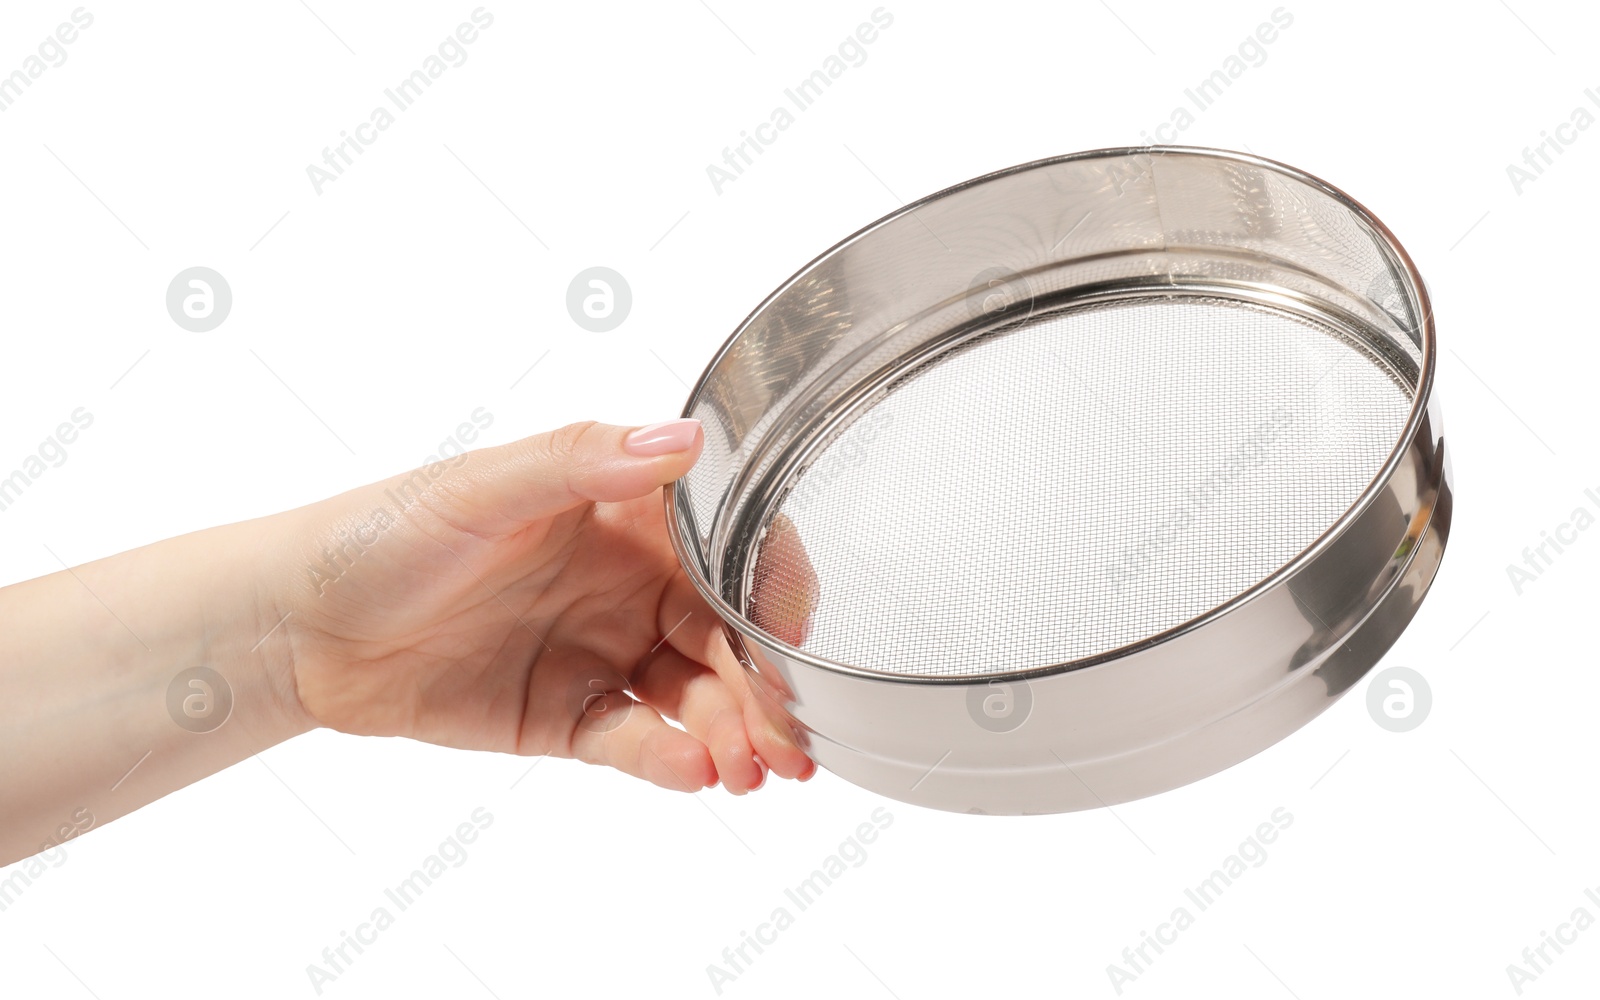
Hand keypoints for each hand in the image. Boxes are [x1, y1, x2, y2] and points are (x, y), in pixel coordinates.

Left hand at [262, 418, 814, 793]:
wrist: (302, 629)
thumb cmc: (385, 533)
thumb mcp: (480, 486)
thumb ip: (581, 461)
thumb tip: (683, 439)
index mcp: (627, 511)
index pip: (731, 540)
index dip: (773, 581)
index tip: (796, 625)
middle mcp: (633, 581)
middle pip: (726, 634)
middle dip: (765, 683)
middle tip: (792, 734)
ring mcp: (606, 651)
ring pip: (696, 695)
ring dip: (732, 732)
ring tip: (750, 770)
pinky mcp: (573, 715)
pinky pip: (638, 739)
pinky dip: (670, 757)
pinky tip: (693, 773)